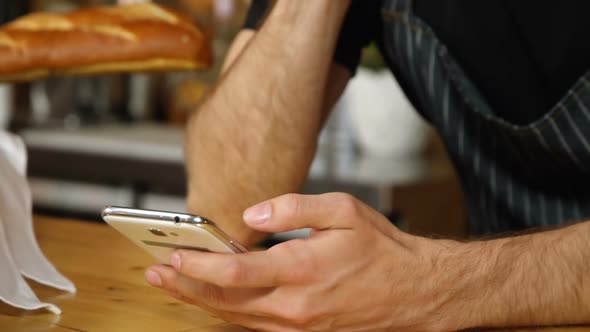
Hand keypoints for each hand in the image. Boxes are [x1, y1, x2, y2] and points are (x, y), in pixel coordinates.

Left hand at [145, 193, 458, 331]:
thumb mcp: (343, 210)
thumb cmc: (381, 249)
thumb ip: (294, 207)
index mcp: (302, 270)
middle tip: (156, 273)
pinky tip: (214, 302)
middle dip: (186, 287)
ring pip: (236, 318)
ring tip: (173, 286)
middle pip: (226, 302)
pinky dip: (228, 314)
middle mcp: (295, 305)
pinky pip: (256, 326)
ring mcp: (299, 326)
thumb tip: (252, 213)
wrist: (415, 291)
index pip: (236, 272)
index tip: (173, 254)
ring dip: (201, 302)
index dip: (199, 264)